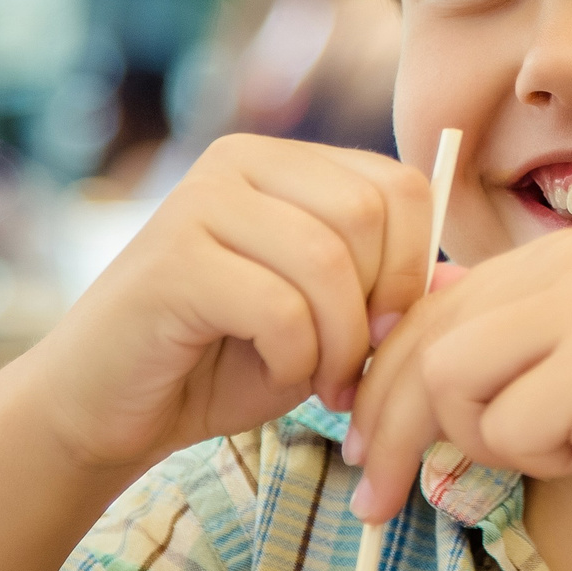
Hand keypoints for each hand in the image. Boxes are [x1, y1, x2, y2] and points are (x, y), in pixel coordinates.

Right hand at [32, 135, 436, 485]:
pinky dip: (294, 359)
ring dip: (339, 343)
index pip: (397, 185)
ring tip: (318, 383)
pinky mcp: (172, 259)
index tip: (390, 335)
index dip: (415, 268)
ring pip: (329, 262)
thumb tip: (464, 279)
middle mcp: (239, 163)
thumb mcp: (322, 324)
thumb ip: (384, 295)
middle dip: (380, 308)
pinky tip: (272, 376)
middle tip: (353, 370)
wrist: (107, 407)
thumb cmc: (219, 363)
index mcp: (281, 163)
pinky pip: (278, 307)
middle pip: (371, 214)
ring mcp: (199, 202)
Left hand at [345, 229, 571, 562]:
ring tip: (565, 454)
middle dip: (388, 430)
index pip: (427, 312)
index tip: (365, 449)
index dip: (384, 386)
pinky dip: (540, 460)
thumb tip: (406, 388)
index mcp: (558, 260)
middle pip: (419, 344)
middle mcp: (563, 263)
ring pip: (449, 383)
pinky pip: (506, 427)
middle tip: (373, 500)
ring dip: (489, 442)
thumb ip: (506, 368)